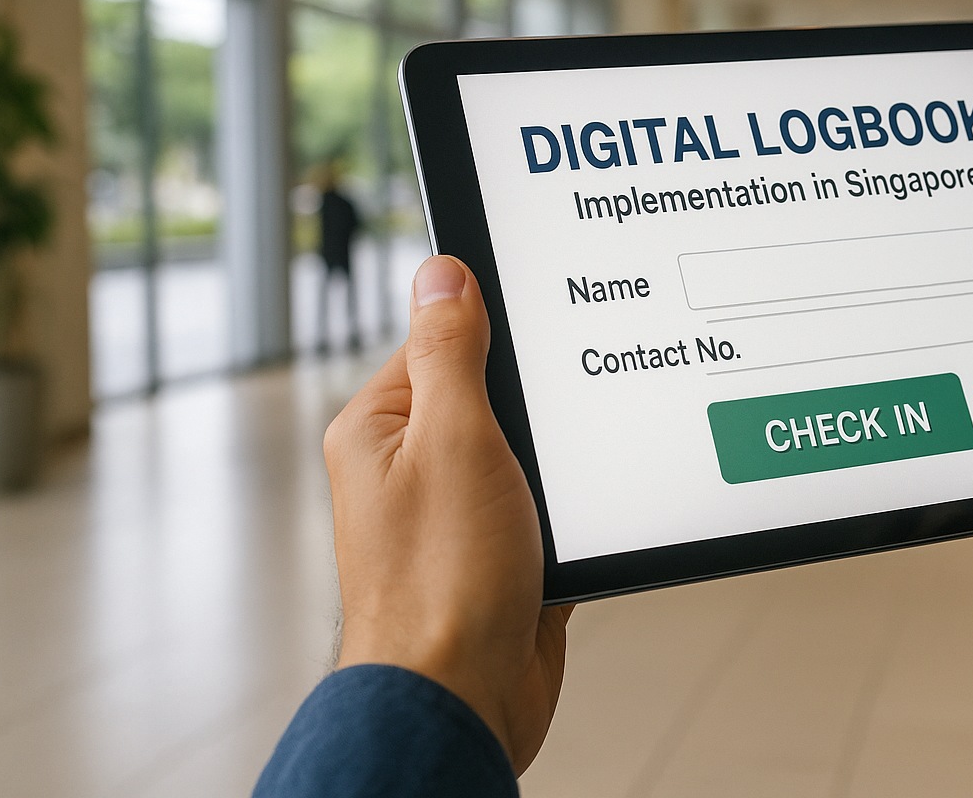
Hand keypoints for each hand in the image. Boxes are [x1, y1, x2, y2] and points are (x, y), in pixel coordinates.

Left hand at [324, 255, 571, 770]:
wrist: (464, 699)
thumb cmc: (440, 583)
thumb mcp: (452, 439)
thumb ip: (451, 352)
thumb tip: (442, 273)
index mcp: (380, 430)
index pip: (438, 341)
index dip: (495, 328)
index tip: (547, 316)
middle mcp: (413, 469)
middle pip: (491, 396)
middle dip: (538, 402)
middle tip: (575, 398)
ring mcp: (458, 515)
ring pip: (527, 455)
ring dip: (560, 461)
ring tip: (576, 469)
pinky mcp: (501, 556)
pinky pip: (548, 508)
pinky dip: (574, 508)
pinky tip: (591, 512)